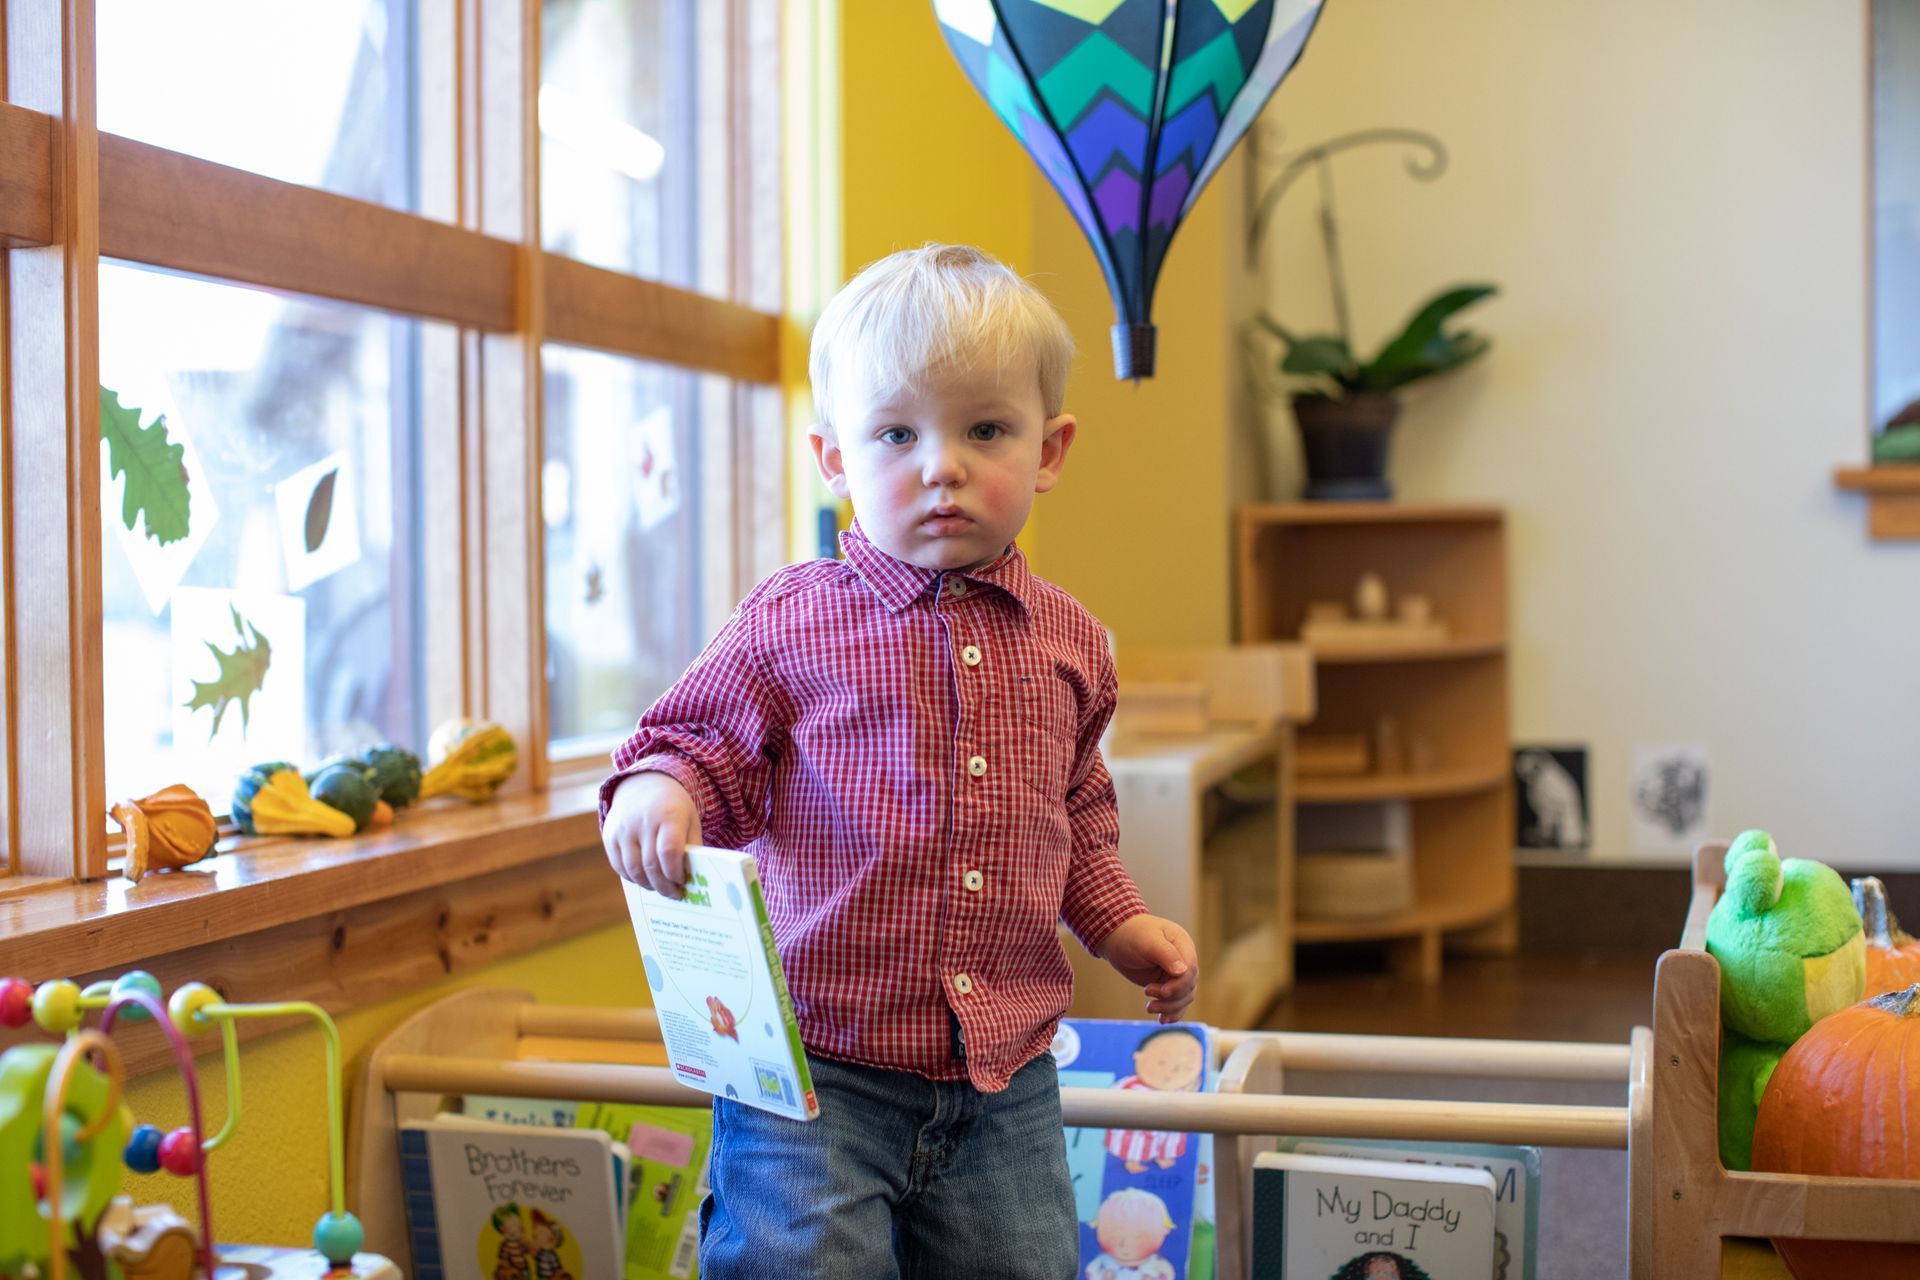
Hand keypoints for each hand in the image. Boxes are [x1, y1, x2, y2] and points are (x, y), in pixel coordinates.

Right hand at [602, 772, 701, 897]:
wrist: (645, 785)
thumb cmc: (674, 808)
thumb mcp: (690, 821)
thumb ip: (692, 847)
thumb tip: (694, 878)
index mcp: (668, 815)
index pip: (669, 851)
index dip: (675, 872)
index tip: (683, 881)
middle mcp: (643, 821)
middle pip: (650, 864)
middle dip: (664, 885)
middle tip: (674, 895)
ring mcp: (623, 828)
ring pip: (633, 869)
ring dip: (648, 885)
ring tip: (660, 888)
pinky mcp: (610, 835)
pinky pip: (619, 866)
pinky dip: (633, 878)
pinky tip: (645, 880)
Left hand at [1097, 914, 1197, 1021]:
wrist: (1117, 937)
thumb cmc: (1132, 934)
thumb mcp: (1148, 941)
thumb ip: (1166, 955)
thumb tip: (1183, 972)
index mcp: (1183, 945)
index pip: (1190, 970)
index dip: (1179, 985)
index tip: (1162, 992)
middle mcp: (1184, 960)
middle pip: (1188, 987)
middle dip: (1171, 998)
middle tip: (1149, 1000)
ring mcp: (1175, 974)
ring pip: (1184, 997)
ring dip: (1169, 1007)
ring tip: (1149, 1008)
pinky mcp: (1166, 984)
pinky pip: (1176, 1002)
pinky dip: (1171, 1012)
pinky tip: (1161, 1019)